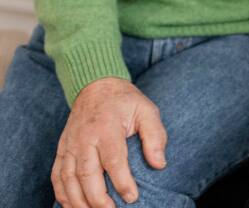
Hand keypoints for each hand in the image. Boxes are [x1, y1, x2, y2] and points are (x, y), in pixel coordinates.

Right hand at [52, 77, 166, 207]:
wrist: (96, 86)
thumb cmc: (125, 102)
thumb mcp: (147, 111)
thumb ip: (155, 136)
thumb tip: (159, 164)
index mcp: (107, 127)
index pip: (113, 159)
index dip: (122, 181)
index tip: (132, 197)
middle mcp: (84, 138)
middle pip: (86, 173)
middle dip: (97, 197)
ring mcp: (69, 145)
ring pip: (68, 178)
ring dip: (78, 200)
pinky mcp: (61, 149)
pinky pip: (56, 175)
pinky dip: (62, 194)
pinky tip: (72, 206)